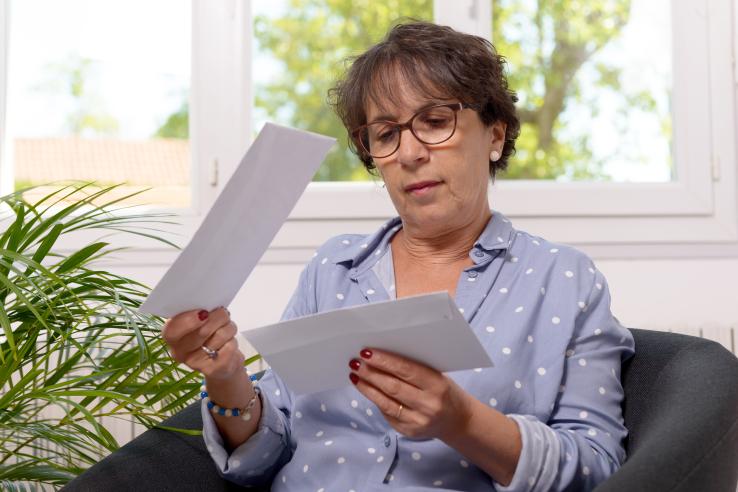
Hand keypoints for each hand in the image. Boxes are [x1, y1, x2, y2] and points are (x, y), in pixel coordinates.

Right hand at [162, 307, 244, 380]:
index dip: (187, 321)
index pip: (171, 331)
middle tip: (223, 313)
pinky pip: (229, 347)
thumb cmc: (211, 337)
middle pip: (201, 331)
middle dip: (218, 317)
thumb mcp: (202, 322)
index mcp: (173, 338)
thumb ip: (199, 313)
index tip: (203, 312)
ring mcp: (196, 364)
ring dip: (228, 328)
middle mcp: (180, 353)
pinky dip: (233, 341)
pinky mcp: (214, 370)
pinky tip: (229, 343)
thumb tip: (207, 307)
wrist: (223, 363)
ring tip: (226, 329)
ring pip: (219, 336)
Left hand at [349, 348, 473, 440]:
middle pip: (392, 386)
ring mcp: (418, 421)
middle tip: (356, 362)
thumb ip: (413, 369)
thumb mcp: (437, 375)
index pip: (406, 370)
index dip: (384, 361)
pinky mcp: (408, 432)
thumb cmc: (445, 391)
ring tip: (355, 375)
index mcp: (437, 385)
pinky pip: (387, 413)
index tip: (367, 352)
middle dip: (371, 373)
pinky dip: (374, 399)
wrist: (459, 421)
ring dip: (367, 387)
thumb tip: (381, 357)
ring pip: (385, 402)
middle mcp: (428, 405)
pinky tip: (366, 389)